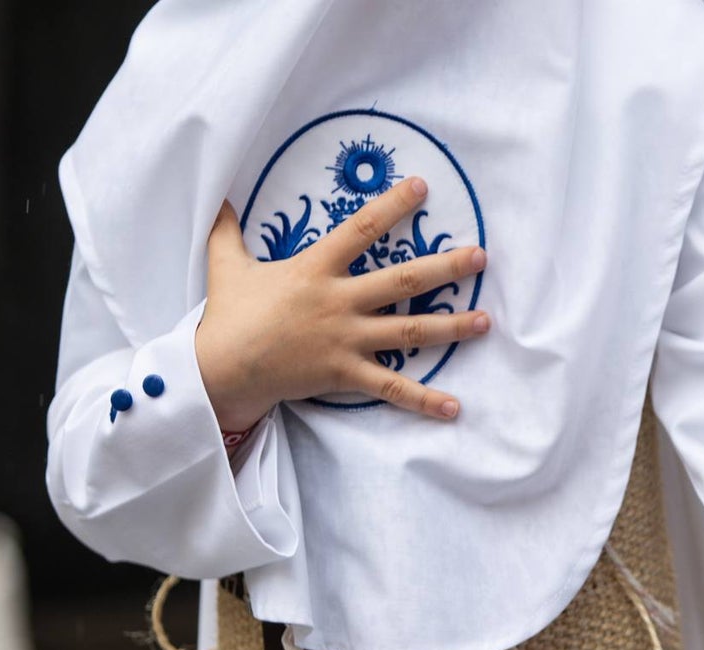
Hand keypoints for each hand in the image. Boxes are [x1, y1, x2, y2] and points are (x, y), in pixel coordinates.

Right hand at [195, 178, 489, 430]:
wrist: (220, 370)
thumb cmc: (230, 315)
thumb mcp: (226, 264)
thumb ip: (226, 230)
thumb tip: (217, 197)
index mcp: (316, 269)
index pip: (361, 230)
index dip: (392, 206)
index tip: (423, 187)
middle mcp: (339, 302)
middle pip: (402, 282)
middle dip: (444, 268)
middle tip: (481, 257)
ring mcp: (346, 340)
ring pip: (409, 333)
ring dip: (451, 328)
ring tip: (486, 322)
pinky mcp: (346, 374)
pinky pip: (391, 388)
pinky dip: (423, 400)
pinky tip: (454, 408)